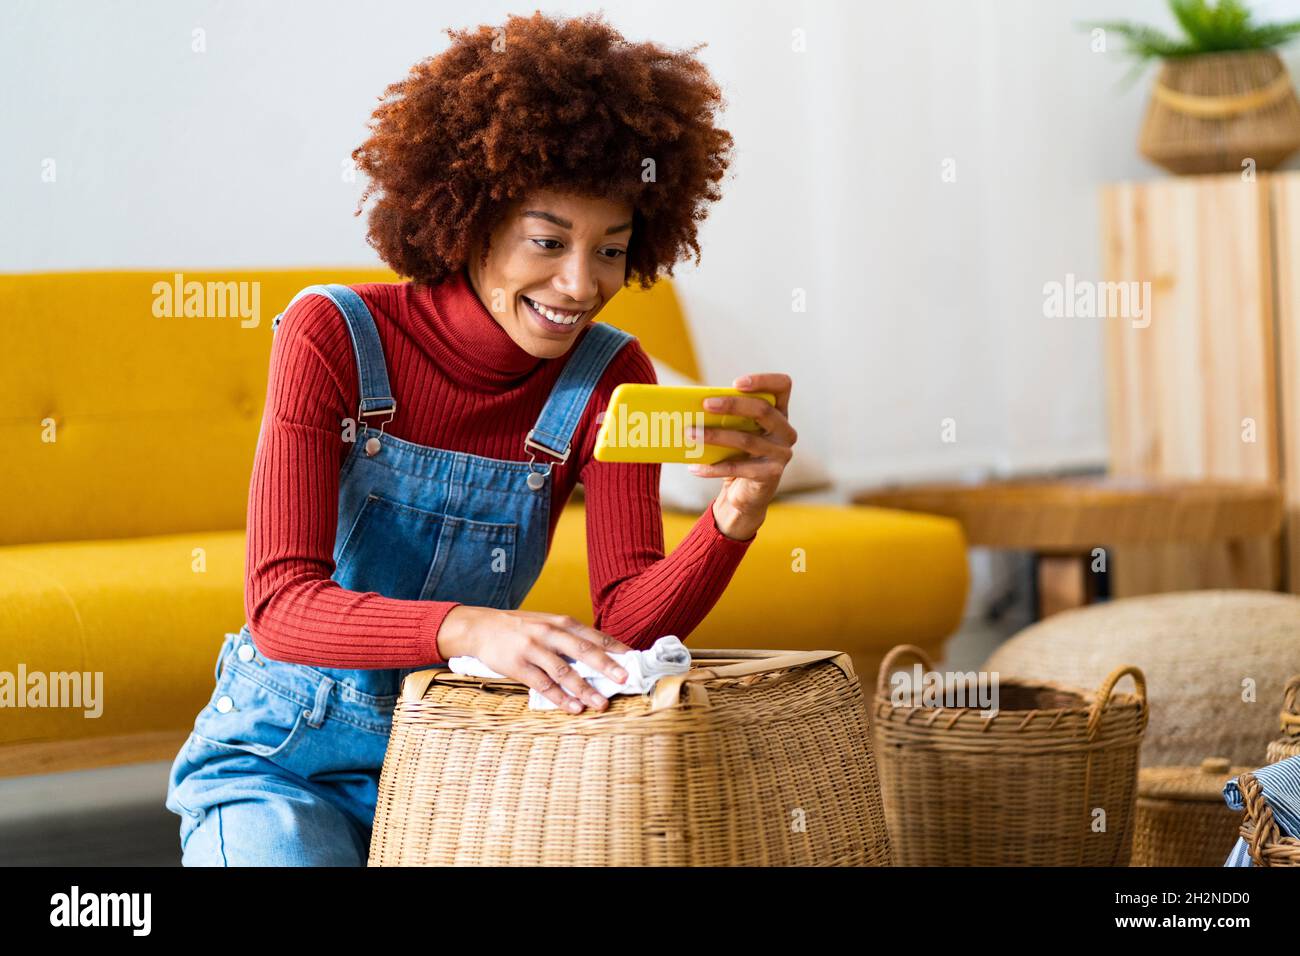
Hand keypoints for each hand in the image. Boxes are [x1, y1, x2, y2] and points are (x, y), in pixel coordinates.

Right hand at [437, 607, 628, 712]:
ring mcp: (534, 650)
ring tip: (601, 704)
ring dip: (585, 689)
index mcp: (562, 622)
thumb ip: (571, 637)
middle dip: (606, 666)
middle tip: (625, 680)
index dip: (616, 649)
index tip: (636, 661)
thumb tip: (603, 655)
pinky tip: (573, 708)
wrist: (481, 627)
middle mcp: (550, 633)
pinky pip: (543, 684)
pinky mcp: (518, 666)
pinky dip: (559, 698)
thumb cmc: (521, 628)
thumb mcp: (548, 623)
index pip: (595, 636)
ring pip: (564, 671)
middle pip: (583, 651)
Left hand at [687, 373, 796, 540]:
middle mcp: (786, 431)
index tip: (736, 382)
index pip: (782, 386)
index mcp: (779, 413)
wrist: (746, 493)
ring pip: (746, 440)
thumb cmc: (738, 454)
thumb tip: (692, 406)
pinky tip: (693, 466)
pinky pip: (738, 468)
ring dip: (715, 435)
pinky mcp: (771, 474)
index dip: (763, 380)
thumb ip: (726, 416)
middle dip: (732, 404)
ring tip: (690, 433)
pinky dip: (713, 467)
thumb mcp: (736, 431)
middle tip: (705, 404)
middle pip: (763, 410)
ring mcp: (781, 454)